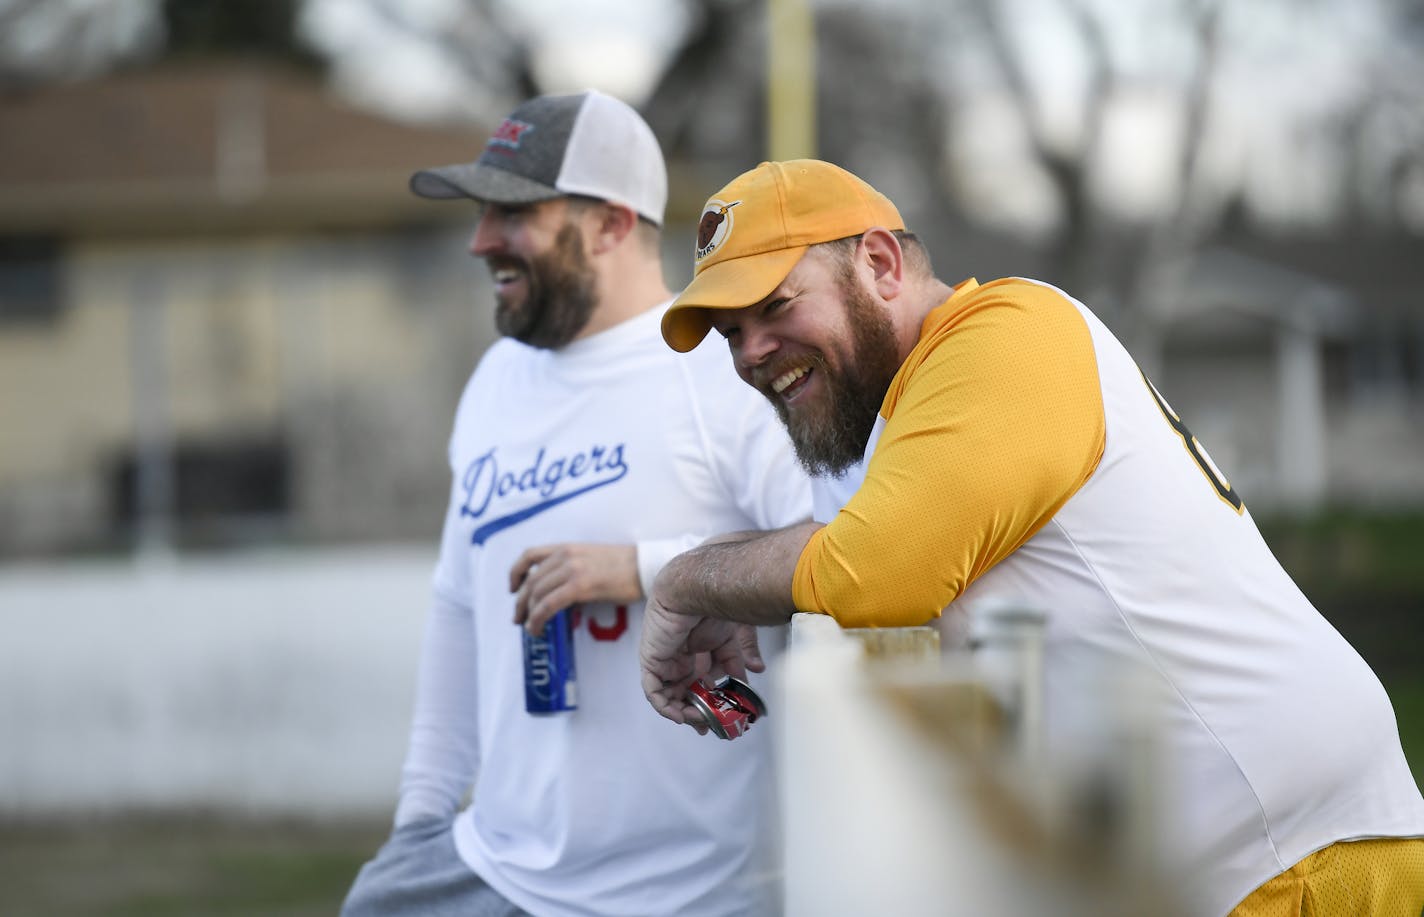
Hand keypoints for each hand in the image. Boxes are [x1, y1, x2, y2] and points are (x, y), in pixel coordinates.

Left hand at [509, 543, 640, 635]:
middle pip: (531, 581)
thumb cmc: (624, 567)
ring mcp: (571, 569)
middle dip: (520, 602)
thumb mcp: (591, 558)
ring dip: (528, 614)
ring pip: (536, 594)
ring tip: (529, 627)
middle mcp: (565, 556)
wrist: (645, 567)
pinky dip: (537, 619)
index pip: (529, 555)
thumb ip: (571, 567)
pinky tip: (537, 629)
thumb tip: (556, 589)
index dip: (515, 573)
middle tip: (518, 618)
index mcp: (567, 547)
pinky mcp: (579, 585)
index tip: (513, 589)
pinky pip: (548, 605)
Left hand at [639, 596, 765, 726]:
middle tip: (710, 727)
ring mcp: (664, 658)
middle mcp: (680, 655)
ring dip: (683, 711)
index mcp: (698, 649)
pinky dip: (665, 706)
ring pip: (670, 694)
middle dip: (696, 711)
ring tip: (700, 721)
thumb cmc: (715, 603)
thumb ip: (741, 656)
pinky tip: (681, 715)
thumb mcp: (735, 636)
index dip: (710, 701)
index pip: (701, 681)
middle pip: (684, 691)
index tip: (723, 717)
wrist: (696, 588)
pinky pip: (653, 690)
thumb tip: (756, 672)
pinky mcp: (651, 660)